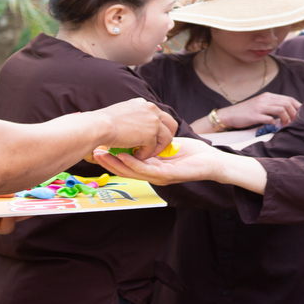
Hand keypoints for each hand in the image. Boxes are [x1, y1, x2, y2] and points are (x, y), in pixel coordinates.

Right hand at [92, 98, 176, 158]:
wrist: (99, 126)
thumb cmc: (103, 122)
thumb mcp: (122, 113)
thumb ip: (133, 117)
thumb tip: (136, 127)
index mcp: (143, 104)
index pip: (159, 115)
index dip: (159, 127)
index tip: (153, 137)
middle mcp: (151, 109)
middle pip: (171, 124)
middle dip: (167, 137)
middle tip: (158, 147)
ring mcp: (153, 121)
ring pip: (166, 138)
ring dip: (157, 148)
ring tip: (145, 154)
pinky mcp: (151, 134)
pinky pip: (153, 148)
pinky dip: (145, 154)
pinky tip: (135, 156)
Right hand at [95, 138, 226, 184]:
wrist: (211, 161)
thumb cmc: (191, 151)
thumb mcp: (166, 142)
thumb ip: (152, 138)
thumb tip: (137, 126)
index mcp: (150, 166)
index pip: (126, 161)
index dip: (111, 155)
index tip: (98, 145)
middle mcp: (151, 173)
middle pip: (125, 168)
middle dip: (108, 159)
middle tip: (92, 150)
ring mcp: (158, 176)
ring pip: (132, 170)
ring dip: (115, 163)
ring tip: (101, 154)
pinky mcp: (166, 176)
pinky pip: (146, 169)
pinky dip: (133, 163)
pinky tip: (122, 156)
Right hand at [216, 92, 302, 128]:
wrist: (229, 115)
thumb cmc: (246, 112)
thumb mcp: (261, 105)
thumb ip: (273, 106)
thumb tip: (288, 113)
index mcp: (268, 96)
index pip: (289, 99)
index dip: (297, 107)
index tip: (301, 116)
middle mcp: (265, 99)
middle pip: (287, 104)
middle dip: (294, 115)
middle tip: (295, 123)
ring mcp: (260, 107)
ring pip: (281, 110)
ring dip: (286, 120)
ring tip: (285, 126)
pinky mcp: (254, 116)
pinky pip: (270, 119)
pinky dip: (275, 124)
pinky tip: (275, 128)